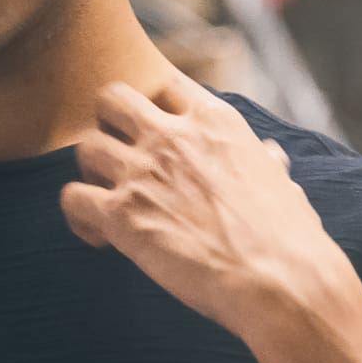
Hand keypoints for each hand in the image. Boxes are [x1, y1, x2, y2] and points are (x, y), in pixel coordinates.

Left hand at [61, 74, 361, 339]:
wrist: (278, 279)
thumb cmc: (289, 238)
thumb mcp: (281, 181)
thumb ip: (265, 161)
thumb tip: (270, 155)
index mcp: (215, 120)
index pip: (165, 83)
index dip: (155, 108)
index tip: (159, 137)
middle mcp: (173, 135)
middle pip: (112, 98)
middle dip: (109, 125)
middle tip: (123, 161)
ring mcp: (143, 171)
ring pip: (85, 147)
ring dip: (93, 174)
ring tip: (110, 202)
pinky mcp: (121, 214)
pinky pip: (72, 198)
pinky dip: (79, 218)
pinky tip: (102, 237)